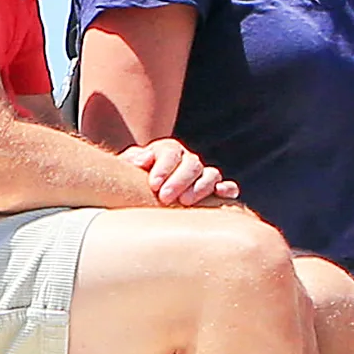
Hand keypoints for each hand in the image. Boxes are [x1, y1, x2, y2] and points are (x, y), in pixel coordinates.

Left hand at [119, 138, 239, 206]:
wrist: (138, 197)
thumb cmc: (129, 183)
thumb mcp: (125, 169)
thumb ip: (132, 160)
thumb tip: (141, 160)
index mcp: (166, 151)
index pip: (170, 152)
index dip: (163, 167)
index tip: (153, 184)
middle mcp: (186, 161)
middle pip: (191, 164)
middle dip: (179, 180)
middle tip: (164, 197)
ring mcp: (202, 176)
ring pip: (211, 175)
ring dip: (201, 187)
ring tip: (185, 202)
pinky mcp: (213, 192)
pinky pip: (227, 188)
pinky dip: (228, 190)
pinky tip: (221, 194)